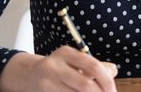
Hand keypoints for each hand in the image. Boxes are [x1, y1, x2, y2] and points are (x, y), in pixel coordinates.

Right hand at [0, 46, 117, 91]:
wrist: (28, 75)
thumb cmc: (57, 68)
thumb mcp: (72, 61)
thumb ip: (92, 66)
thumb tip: (113, 71)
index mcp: (66, 53)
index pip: (92, 65)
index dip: (106, 80)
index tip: (113, 90)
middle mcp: (54, 66)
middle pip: (85, 84)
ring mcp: (46, 82)